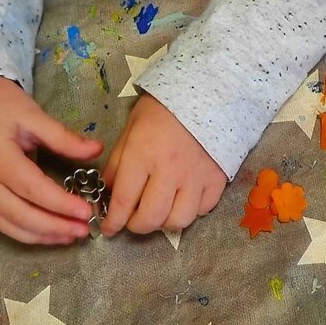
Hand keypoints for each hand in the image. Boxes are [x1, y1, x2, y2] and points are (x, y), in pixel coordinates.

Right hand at [0, 77, 103, 243]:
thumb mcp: (32, 114)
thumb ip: (64, 137)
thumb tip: (97, 149)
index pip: (33, 189)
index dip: (61, 204)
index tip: (86, 211)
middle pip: (20, 214)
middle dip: (54, 227)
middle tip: (84, 230)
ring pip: (8, 224)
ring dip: (41, 236)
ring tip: (71, 236)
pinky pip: (1, 222)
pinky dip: (26, 233)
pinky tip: (49, 234)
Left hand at [101, 93, 226, 235]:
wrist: (209, 95)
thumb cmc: (164, 110)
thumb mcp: (131, 129)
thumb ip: (118, 163)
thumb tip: (110, 192)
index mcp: (143, 156)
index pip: (124, 201)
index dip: (113, 222)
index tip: (108, 229)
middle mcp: (169, 172)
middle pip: (151, 219)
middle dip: (136, 226)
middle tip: (133, 220)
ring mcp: (196, 178)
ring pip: (178, 221)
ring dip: (164, 222)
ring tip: (160, 211)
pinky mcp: (217, 180)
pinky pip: (202, 210)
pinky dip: (190, 210)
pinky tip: (183, 199)